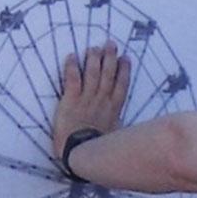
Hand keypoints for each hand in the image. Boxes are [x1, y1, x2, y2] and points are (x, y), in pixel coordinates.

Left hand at [52, 41, 132, 161]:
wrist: (82, 153)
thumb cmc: (97, 149)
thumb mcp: (115, 138)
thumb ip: (117, 128)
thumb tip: (123, 130)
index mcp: (114, 109)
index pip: (121, 85)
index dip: (124, 70)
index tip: (125, 58)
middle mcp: (102, 101)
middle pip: (108, 75)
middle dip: (109, 58)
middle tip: (110, 44)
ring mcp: (87, 99)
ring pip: (93, 74)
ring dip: (94, 59)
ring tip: (94, 47)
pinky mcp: (71, 100)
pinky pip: (73, 79)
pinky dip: (72, 67)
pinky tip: (72, 56)